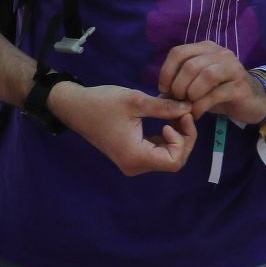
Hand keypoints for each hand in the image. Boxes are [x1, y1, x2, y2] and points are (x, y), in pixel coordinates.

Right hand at [53, 84, 197, 175]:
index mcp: (135, 157)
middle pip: (173, 160)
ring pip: (167, 156)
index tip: (179, 116)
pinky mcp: (131, 155)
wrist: (75, 107)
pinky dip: (166, 137)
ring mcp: (132, 162)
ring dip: (176, 136)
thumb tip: (190, 108)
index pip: (175, 160)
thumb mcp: (135, 101)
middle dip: (183, 137)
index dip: (184, 139)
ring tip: (175, 113)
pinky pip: (157, 152)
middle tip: (183, 112)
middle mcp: (135, 165)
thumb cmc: (101, 103)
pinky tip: (166, 119)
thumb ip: (165, 107)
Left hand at [158, 42, 265, 124]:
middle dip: (178, 86)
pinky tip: (197, 113)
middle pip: (190, 65)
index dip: (167, 72)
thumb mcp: (197, 85)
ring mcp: (233, 68)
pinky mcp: (241, 86)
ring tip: (187, 106)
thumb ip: (179, 85)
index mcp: (206, 48)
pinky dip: (201, 106)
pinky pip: (216, 94)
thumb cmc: (219, 91)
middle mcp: (220, 53)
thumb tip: (159, 94)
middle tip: (177, 101)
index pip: (178, 52)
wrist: (252, 101)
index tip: (164, 89)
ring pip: (206, 75)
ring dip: (191, 94)